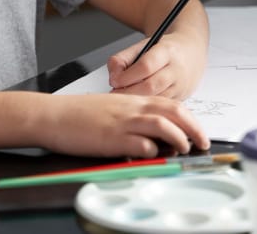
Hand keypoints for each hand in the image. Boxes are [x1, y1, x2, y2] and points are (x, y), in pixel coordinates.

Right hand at [41, 93, 209, 157]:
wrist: (53, 115)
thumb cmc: (78, 114)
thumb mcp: (111, 109)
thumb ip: (132, 117)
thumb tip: (151, 135)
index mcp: (133, 101)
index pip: (170, 105)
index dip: (189, 119)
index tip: (198, 132)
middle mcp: (132, 108)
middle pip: (173, 112)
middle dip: (193, 128)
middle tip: (203, 142)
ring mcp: (122, 122)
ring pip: (161, 124)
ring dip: (178, 137)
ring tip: (185, 149)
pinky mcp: (111, 138)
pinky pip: (138, 143)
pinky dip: (151, 150)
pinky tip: (154, 156)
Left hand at [106, 30, 207, 99]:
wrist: (192, 52)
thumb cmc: (164, 50)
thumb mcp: (143, 45)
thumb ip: (123, 58)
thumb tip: (114, 78)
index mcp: (167, 51)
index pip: (146, 66)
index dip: (127, 76)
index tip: (114, 80)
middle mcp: (176, 70)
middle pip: (151, 86)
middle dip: (129, 92)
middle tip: (115, 94)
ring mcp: (181, 86)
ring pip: (156, 100)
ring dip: (137, 102)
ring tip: (125, 99)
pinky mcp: (182, 99)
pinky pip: (161, 108)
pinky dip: (147, 108)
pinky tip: (138, 105)